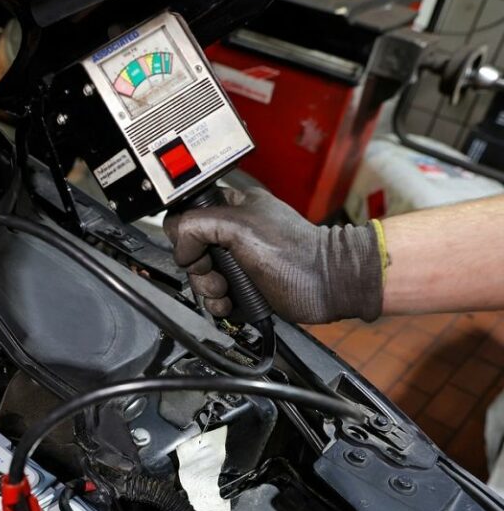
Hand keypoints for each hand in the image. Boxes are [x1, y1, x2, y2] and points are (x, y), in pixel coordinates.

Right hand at [163, 188, 383, 323]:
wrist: (328, 285)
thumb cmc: (296, 254)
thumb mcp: (241, 227)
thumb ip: (200, 225)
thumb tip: (182, 248)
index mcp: (232, 206)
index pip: (186, 216)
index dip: (185, 237)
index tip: (198, 251)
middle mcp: (231, 231)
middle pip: (189, 251)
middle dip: (198, 269)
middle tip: (216, 276)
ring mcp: (237, 259)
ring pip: (199, 276)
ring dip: (207, 289)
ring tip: (226, 292)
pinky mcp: (243, 284)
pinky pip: (215, 295)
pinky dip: (217, 303)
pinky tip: (230, 303)